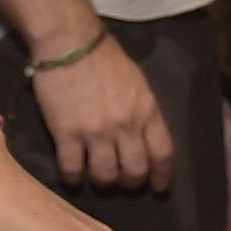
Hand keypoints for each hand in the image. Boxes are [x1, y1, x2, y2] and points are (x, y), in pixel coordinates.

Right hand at [30, 33, 172, 190]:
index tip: (159, 186)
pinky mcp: (66, 133)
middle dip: (131, 182)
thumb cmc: (105, 58)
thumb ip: (145, 112)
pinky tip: (74, 176)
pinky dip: (74, 178)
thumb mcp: (139, 83)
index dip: (163, 176)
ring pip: (105, 176)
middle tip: (123, 181)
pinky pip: (73, 169)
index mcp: (148, 111)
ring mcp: (95, 132)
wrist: (69, 43)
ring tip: (98, 178)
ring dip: (103, 182)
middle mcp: (126, 126)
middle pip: (135, 171)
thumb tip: (146, 138)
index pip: (163, 154)